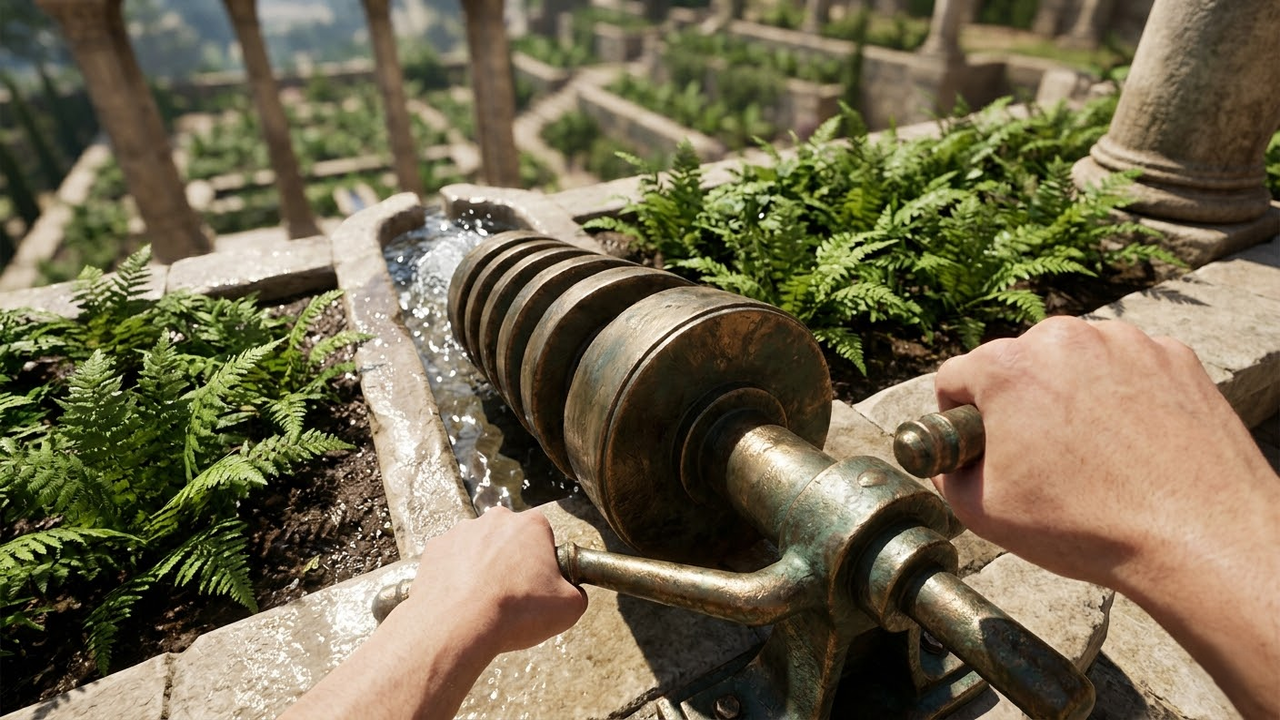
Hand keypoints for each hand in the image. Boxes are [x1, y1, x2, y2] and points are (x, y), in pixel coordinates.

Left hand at [395, 506, 586, 655]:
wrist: (458, 626)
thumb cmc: (516, 612)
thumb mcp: (570, 607)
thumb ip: (578, 592)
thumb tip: (573, 592)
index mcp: (532, 524)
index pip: (545, 539)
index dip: (544, 565)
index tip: (539, 587)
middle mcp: (496, 519)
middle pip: (510, 540)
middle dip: (513, 562)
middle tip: (513, 596)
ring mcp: (461, 531)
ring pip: (479, 549)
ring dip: (483, 569)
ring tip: (484, 603)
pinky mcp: (435, 548)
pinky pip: (451, 561)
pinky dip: (456, 577)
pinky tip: (461, 601)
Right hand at [931, 316, 1274, 590]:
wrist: (1198, 536)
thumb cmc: (1086, 525)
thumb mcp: (982, 512)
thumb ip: (947, 472)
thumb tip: (952, 459)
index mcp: (1008, 367)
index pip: (955, 377)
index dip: (958, 418)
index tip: (981, 449)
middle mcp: (1064, 337)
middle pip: (1018, 364)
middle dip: (1019, 403)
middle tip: (1042, 458)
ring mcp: (1126, 341)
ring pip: (1075, 362)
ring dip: (1071, 395)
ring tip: (1094, 455)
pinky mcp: (1174, 356)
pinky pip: (1127, 368)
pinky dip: (1122, 396)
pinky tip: (1133, 444)